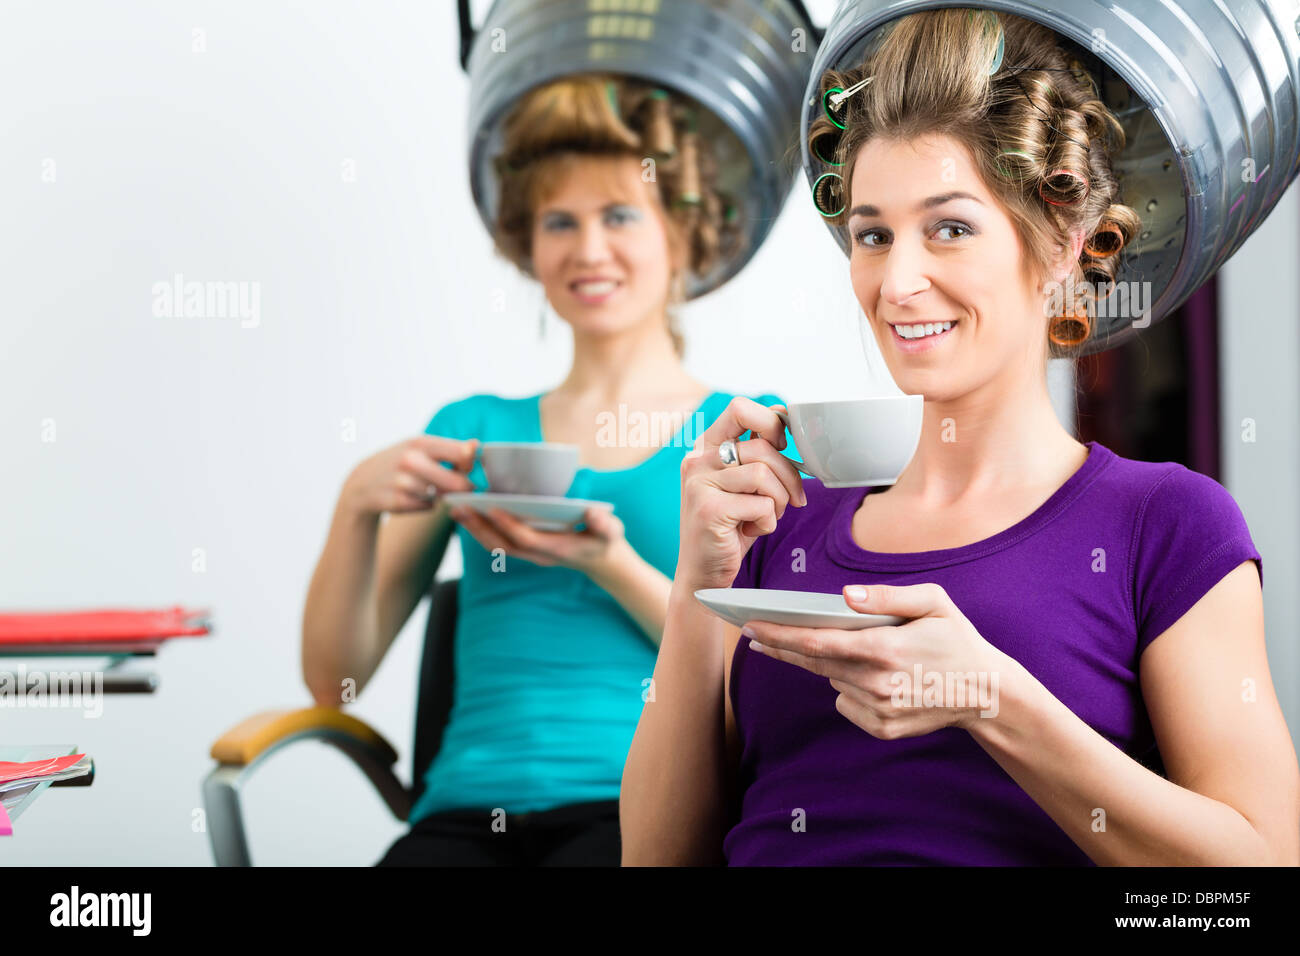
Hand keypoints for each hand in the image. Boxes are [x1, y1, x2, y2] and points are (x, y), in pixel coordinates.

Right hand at [344, 434, 478, 516]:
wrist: (362, 482)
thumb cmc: (402, 462)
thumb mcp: (420, 447)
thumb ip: (450, 448)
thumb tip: (476, 445)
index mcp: (421, 442)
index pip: (463, 453)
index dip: (471, 463)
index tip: (468, 465)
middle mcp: (411, 460)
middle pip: (458, 483)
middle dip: (465, 487)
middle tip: (463, 486)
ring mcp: (404, 482)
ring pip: (443, 496)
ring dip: (442, 495)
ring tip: (430, 488)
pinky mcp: (399, 502)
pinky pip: (429, 506)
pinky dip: (427, 504)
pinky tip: (416, 497)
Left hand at [449, 503, 628, 576]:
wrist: (603, 561)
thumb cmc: (606, 541)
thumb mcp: (611, 531)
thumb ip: (604, 524)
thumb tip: (593, 513)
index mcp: (557, 548)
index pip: (526, 538)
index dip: (507, 524)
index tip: (491, 507)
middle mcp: (539, 554)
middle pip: (502, 545)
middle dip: (479, 528)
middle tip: (459, 508)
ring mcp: (531, 555)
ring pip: (497, 546)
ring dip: (475, 530)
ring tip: (456, 510)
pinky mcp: (527, 550)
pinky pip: (499, 544)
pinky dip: (482, 531)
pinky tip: (471, 516)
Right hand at [677, 396, 805, 591]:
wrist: (703, 574)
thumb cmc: (731, 527)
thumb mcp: (744, 484)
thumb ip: (757, 452)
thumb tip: (785, 417)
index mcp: (705, 447)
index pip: (740, 408)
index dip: (772, 422)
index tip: (783, 446)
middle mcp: (697, 460)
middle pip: (763, 447)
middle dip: (789, 476)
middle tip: (793, 500)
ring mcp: (699, 484)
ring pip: (764, 475)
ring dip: (779, 502)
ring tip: (766, 516)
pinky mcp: (709, 510)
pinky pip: (761, 505)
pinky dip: (767, 523)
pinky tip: (750, 531)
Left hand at [741, 583, 1013, 736]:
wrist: (985, 693)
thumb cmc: (956, 639)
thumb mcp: (933, 603)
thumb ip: (887, 596)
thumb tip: (845, 596)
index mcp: (886, 648)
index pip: (818, 642)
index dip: (779, 635)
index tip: (749, 626)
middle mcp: (877, 683)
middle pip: (814, 663)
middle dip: (782, 647)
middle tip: (754, 632)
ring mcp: (878, 711)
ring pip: (832, 680)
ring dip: (831, 664)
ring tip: (858, 649)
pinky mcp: (881, 728)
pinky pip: (845, 702)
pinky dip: (850, 687)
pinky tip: (877, 677)